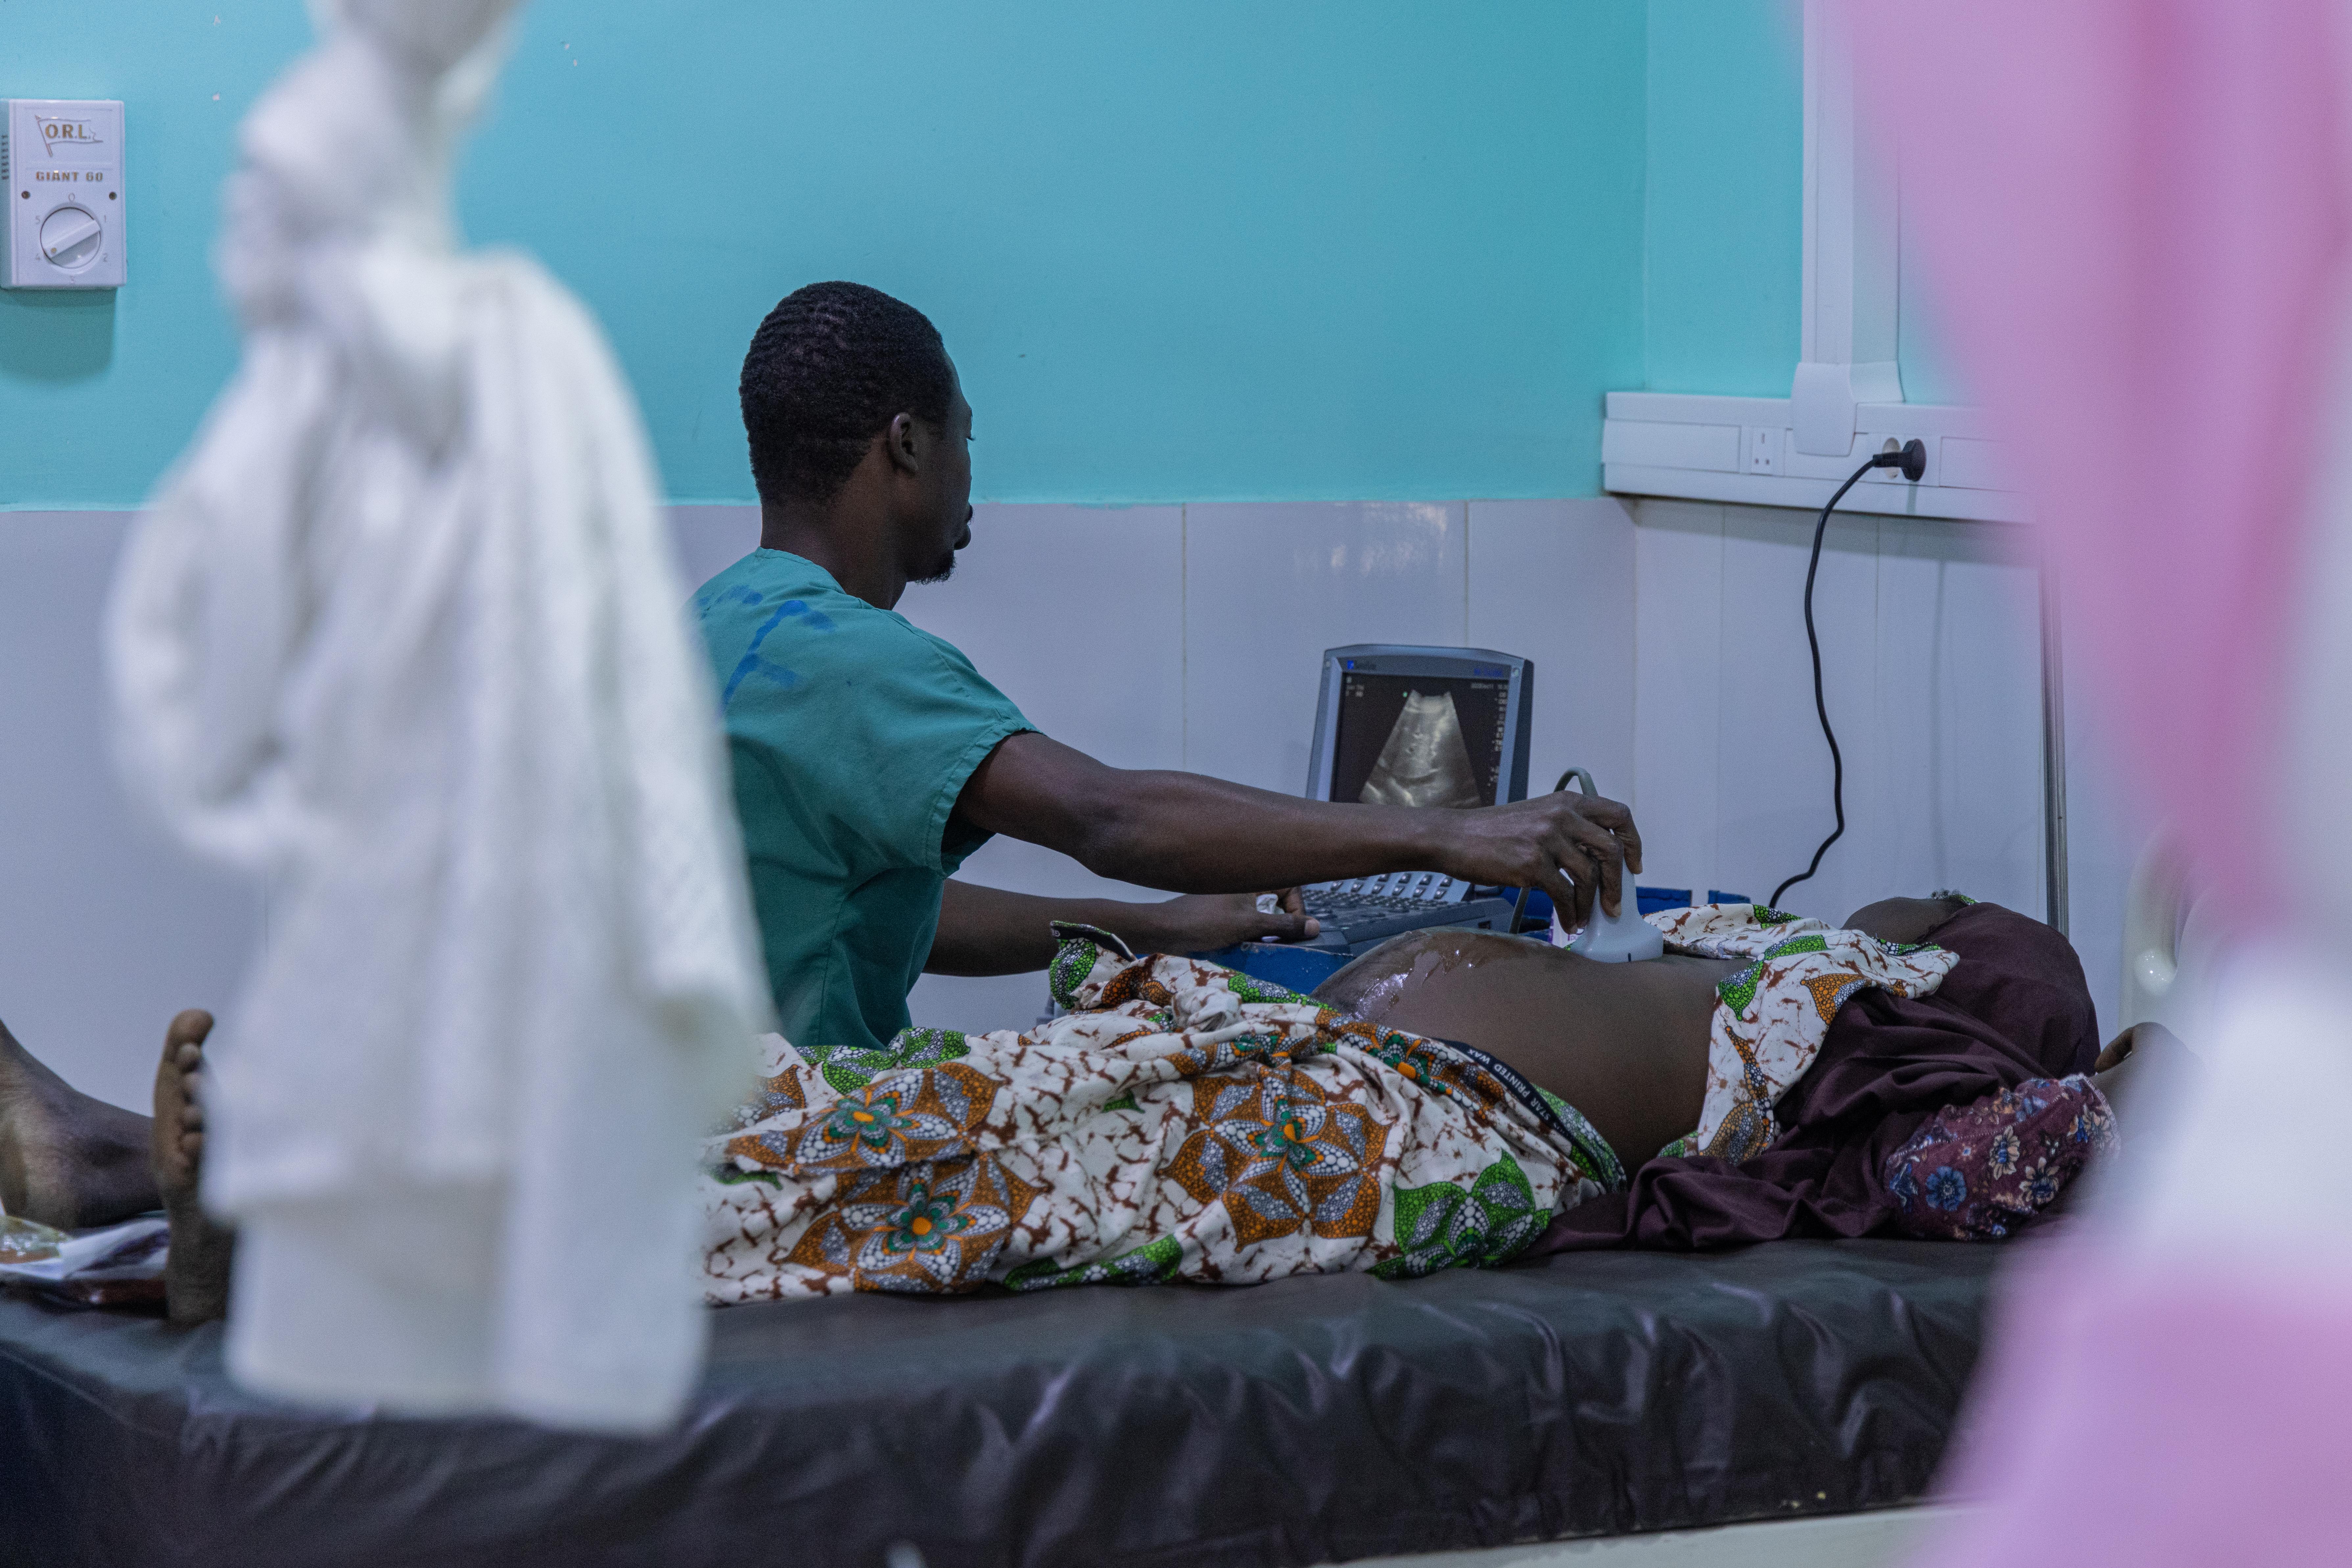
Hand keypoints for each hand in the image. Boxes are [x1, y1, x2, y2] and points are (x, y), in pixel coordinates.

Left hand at [1134, 890, 1318, 952]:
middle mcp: (1243, 885)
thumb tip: (1316, 927)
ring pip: (1262, 912)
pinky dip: (1251, 933)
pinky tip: (1246, 947)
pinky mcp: (1220, 912)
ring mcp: (1231, 899)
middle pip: (1277, 901)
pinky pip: (1246, 920)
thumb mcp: (1249, 925)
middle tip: (1280, 942)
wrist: (1163, 930)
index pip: (1290, 887)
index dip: (1297, 909)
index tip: (1294, 930)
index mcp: (1251, 879)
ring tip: (1263, 946)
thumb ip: (1284, 925)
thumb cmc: (1205, 923)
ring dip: (1267, 930)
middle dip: (1283, 922)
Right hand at [1429, 792, 1641, 928]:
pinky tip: (1568, 921)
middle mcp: (1561, 816)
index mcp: (1566, 802)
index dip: (1633, 842)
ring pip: (1588, 876)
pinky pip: (1564, 894)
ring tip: (1585, 917)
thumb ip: (1567, 829)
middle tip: (1614, 905)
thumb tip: (1595, 862)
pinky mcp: (1532, 864)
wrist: (1454, 837)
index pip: (1618, 815)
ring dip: (1591, 904)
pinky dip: (1570, 912)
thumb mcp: (1536, 816)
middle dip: (1617, 883)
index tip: (1634, 866)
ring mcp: (1547, 839)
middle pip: (1610, 850)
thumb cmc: (1492, 831)